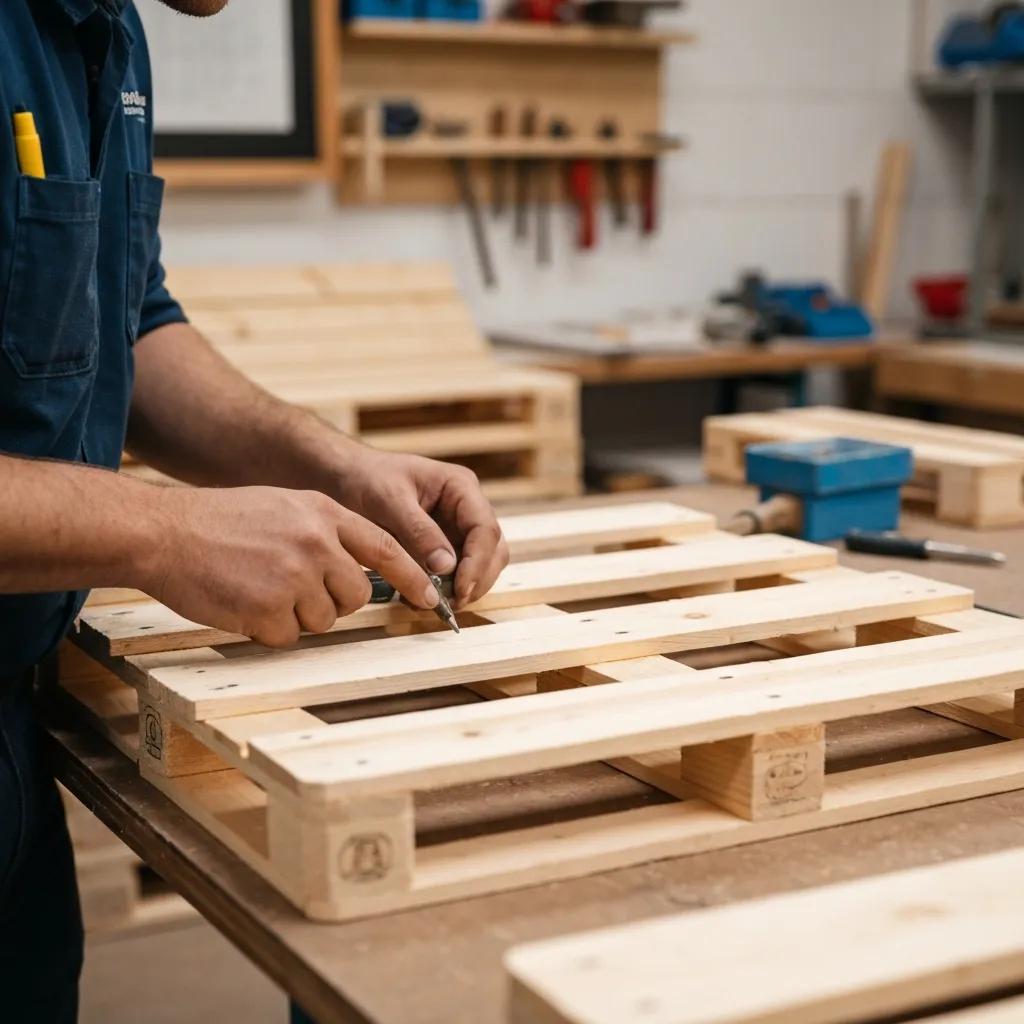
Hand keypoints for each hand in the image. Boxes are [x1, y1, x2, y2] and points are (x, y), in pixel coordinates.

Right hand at [137, 485, 441, 646]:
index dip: (414, 575)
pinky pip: (288, 636)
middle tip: (298, 590)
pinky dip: (268, 629)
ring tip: (260, 588)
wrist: (167, 532)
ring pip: (324, 619)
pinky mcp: (269, 610)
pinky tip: (244, 603)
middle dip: (335, 601)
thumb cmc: (222, 520)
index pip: (387, 547)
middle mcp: (317, 543)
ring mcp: (295, 577)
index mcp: (324, 513)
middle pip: (357, 594)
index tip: (430, 596)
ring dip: (296, 615)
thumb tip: (360, 566)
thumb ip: (326, 530)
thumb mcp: (285, 506)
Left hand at [334, 450, 508, 608]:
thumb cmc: (366, 478)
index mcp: (460, 487)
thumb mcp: (388, 501)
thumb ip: (419, 532)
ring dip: (462, 588)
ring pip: (479, 566)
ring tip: (431, 602)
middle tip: (450, 604)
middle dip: (476, 580)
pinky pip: (454, 574)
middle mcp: (467, 508)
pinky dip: (443, 590)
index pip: (485, 529)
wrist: (345, 477)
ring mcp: (457, 529)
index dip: (478, 563)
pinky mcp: (443, 547)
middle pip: (493, 551)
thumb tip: (447, 567)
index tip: (460, 589)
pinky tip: (418, 598)